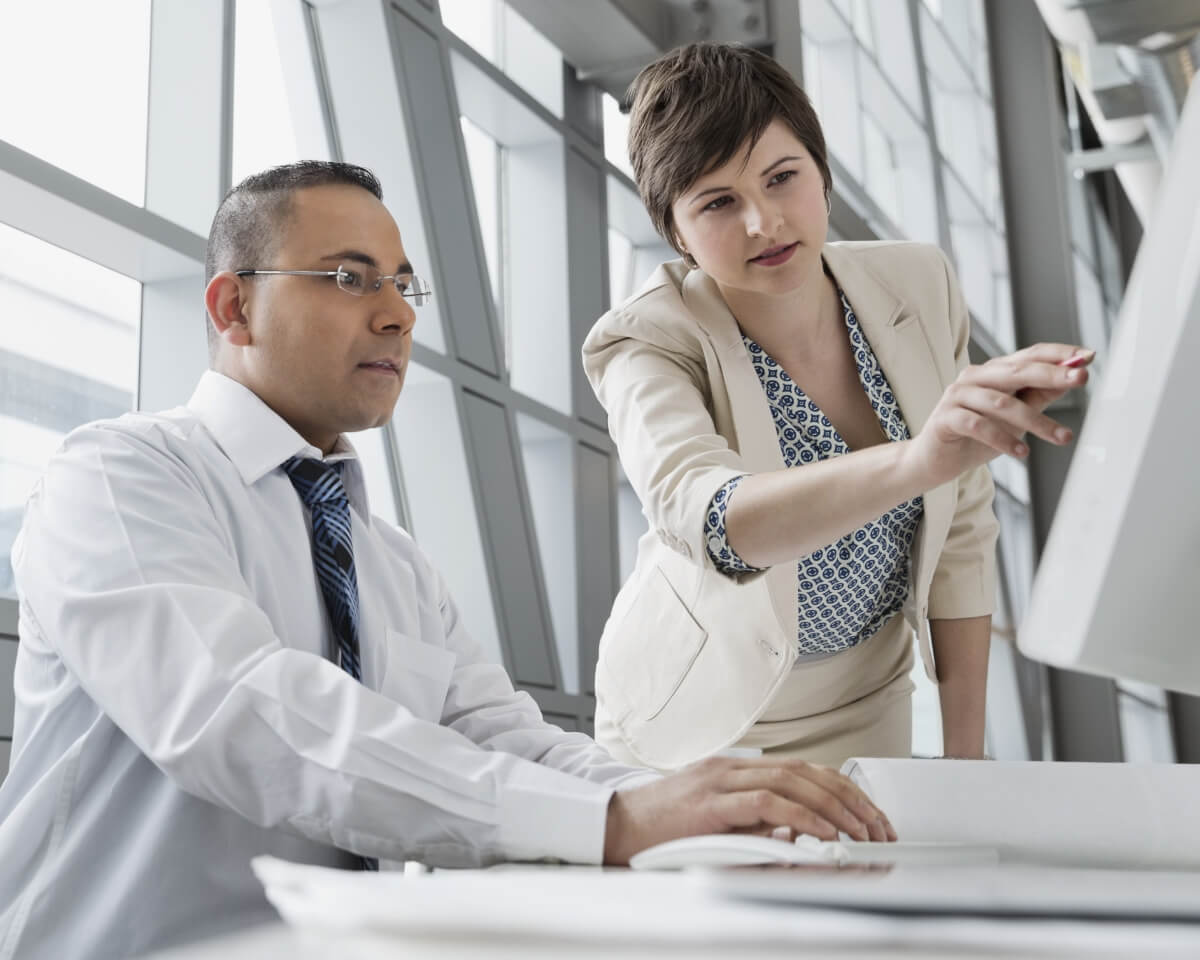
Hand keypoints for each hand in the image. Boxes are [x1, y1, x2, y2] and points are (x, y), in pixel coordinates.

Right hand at [602, 755, 896, 865]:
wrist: (613, 826)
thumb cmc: (659, 829)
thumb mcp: (716, 822)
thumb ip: (752, 823)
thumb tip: (795, 838)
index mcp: (735, 769)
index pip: (803, 770)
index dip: (842, 790)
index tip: (869, 815)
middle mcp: (732, 767)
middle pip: (807, 772)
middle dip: (850, 799)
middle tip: (877, 828)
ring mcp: (720, 781)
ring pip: (793, 782)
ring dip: (835, 808)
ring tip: (860, 833)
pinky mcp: (710, 802)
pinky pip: (766, 803)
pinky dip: (801, 817)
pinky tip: (822, 832)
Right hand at [906, 343, 1093, 486]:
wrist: (934, 461)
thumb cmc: (975, 437)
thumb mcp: (1015, 417)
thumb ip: (1038, 396)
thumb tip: (1072, 378)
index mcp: (993, 372)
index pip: (1030, 355)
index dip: (1058, 355)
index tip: (1088, 357)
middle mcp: (974, 377)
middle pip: (1016, 371)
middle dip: (1052, 375)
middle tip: (1080, 380)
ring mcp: (957, 396)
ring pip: (1001, 402)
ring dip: (1036, 421)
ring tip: (1060, 438)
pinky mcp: (945, 418)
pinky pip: (977, 425)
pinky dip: (1002, 439)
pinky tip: (1020, 453)